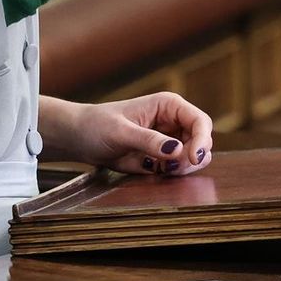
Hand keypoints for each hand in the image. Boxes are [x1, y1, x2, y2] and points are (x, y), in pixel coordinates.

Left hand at [39, 93, 213, 175]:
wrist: (79, 138)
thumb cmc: (96, 126)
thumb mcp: (121, 132)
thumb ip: (149, 141)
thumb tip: (178, 150)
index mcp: (168, 105)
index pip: (200, 122)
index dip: (202, 140)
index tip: (192, 158)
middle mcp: (173, 121)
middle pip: (202, 142)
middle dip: (192, 158)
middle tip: (168, 168)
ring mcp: (169, 140)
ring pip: (194, 158)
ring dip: (183, 168)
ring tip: (157, 168)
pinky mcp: (161, 158)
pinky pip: (178, 169)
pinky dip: (172, 174)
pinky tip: (151, 170)